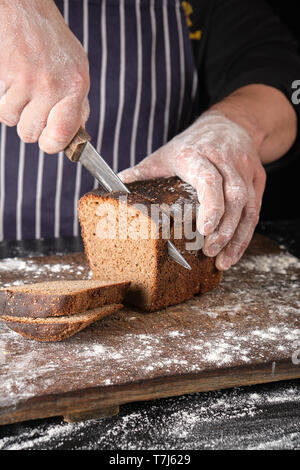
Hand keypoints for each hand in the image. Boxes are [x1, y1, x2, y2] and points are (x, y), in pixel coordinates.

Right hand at [0, 0, 89, 152]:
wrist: (24, 8)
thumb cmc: (51, 42)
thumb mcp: (76, 71)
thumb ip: (77, 104)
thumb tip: (77, 133)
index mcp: (75, 87)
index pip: (62, 135)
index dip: (52, 144)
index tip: (48, 140)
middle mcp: (53, 86)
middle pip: (31, 134)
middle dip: (28, 124)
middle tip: (32, 105)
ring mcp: (27, 80)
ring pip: (11, 122)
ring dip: (13, 110)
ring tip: (21, 88)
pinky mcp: (6, 75)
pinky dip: (1, 99)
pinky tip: (10, 81)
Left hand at [119, 110, 265, 269]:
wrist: (230, 124)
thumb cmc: (193, 143)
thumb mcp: (165, 153)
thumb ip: (143, 172)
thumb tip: (118, 187)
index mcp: (198, 154)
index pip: (209, 179)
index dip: (210, 205)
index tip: (204, 230)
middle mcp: (225, 161)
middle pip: (233, 197)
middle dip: (224, 228)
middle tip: (210, 251)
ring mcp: (244, 170)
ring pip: (248, 206)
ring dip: (237, 236)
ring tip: (223, 260)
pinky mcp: (257, 179)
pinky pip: (255, 210)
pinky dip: (245, 233)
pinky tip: (234, 251)